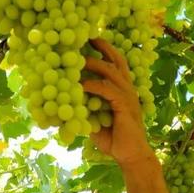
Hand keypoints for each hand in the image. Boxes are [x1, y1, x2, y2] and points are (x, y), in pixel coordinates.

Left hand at [81, 39, 154, 166]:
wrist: (130, 156)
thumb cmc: (114, 140)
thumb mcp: (94, 122)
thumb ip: (83, 110)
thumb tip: (62, 104)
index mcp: (122, 89)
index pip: (114, 63)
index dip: (103, 50)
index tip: (87, 40)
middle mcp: (127, 88)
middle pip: (116, 59)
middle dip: (101, 47)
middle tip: (84, 36)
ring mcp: (127, 96)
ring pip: (110, 71)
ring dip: (93, 63)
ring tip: (77, 57)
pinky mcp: (124, 105)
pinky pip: (107, 90)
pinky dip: (93, 85)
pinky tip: (80, 84)